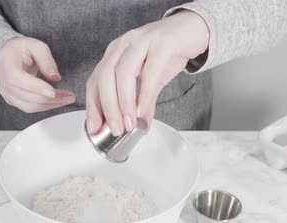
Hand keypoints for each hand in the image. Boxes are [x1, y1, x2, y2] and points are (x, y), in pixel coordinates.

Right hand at [0, 37, 75, 112]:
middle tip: (70, 96)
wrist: (8, 55)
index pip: (19, 80)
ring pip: (30, 106)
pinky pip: (29, 108)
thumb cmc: (21, 49)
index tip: (54, 92)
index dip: (37, 87)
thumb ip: (46, 60)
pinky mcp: (12, 100)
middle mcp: (3, 83)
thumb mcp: (35, 46)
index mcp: (6, 66)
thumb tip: (55, 77)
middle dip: (52, 98)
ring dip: (51, 105)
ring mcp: (7, 94)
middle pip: (28, 96)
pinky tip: (56, 101)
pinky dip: (45, 106)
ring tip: (66, 99)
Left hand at [85, 11, 209, 134]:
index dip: (93, 106)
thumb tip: (139, 124)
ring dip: (124, 102)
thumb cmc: (168, 51)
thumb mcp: (152, 79)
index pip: (95, 81)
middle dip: (108, 107)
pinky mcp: (162, 43)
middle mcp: (124, 45)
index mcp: (115, 53)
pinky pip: (149, 71)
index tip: (95, 128)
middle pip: (105, 77)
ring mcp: (141, 42)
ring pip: (123, 73)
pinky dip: (144, 94)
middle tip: (116, 129)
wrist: (193, 29)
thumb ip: (143, 101)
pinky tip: (143, 110)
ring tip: (130, 123)